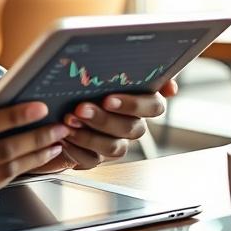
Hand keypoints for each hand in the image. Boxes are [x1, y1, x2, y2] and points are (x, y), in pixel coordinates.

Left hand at [34, 80, 175, 173]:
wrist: (61, 105)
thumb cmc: (89, 83)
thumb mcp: (105, 70)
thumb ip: (133, 71)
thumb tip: (169, 86)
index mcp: (142, 102)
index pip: (153, 107)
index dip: (133, 105)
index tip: (109, 99)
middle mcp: (132, 125)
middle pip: (132, 128)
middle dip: (104, 119)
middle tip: (81, 108)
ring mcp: (116, 143)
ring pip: (114, 147)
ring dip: (90, 135)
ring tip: (68, 121)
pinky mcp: (96, 157)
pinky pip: (92, 160)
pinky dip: (76, 149)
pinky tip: (62, 138)